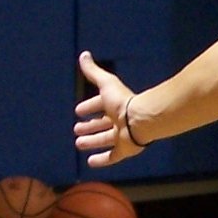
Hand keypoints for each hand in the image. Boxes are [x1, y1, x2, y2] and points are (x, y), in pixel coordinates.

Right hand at [73, 50, 141, 167]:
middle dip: (90, 126)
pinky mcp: (125, 150)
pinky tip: (90, 162)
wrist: (140, 119)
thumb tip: (83, 55)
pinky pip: (112, 156)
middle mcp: (119, 120)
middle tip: (77, 129)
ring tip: (78, 143)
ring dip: (92, 141)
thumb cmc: (122, 101)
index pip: (100, 105)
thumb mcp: (105, 84)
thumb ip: (93, 72)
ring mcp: (122, 136)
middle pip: (102, 124)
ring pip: (105, 139)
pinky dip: (101, 160)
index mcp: (115, 105)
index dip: (89, 107)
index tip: (79, 111)